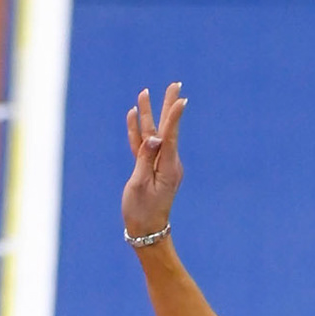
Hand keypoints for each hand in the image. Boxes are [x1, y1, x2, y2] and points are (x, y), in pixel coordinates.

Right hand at [123, 82, 185, 238]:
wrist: (145, 230)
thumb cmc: (142, 211)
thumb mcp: (140, 185)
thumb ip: (145, 159)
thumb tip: (154, 137)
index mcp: (168, 167)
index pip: (171, 136)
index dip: (174, 116)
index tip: (181, 99)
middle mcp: (166, 163)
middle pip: (166, 128)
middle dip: (168, 105)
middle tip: (175, 85)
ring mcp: (158, 165)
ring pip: (152, 134)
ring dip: (148, 113)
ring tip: (145, 93)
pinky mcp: (148, 168)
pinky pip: (142, 145)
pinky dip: (137, 130)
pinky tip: (134, 115)